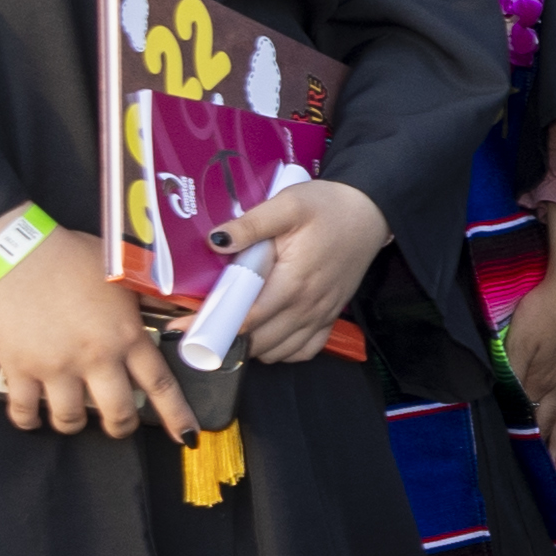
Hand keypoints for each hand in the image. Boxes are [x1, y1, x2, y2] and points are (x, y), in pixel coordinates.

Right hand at [0, 225, 189, 440]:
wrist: (17, 250)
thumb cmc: (70, 255)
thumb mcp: (120, 275)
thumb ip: (142, 302)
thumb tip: (169, 313)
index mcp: (126, 335)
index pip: (161, 385)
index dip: (177, 415)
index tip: (187, 437)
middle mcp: (96, 357)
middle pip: (118, 414)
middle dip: (121, 427)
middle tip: (118, 424)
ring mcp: (56, 367)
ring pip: (70, 420)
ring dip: (74, 423)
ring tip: (72, 414)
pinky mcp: (19, 369)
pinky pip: (24, 411)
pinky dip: (28, 419)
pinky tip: (32, 415)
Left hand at [217, 178, 391, 363]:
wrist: (372, 210)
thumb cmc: (328, 206)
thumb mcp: (289, 204)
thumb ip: (251, 223)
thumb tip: (216, 240)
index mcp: (293, 282)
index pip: (246, 319)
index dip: (211, 326)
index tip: (183, 325)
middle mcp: (307, 306)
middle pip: (259, 343)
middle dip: (225, 339)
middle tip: (200, 326)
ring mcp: (321, 314)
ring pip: (279, 352)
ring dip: (252, 347)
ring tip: (231, 328)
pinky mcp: (331, 315)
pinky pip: (305, 350)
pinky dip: (283, 351)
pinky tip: (269, 336)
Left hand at [501, 206, 555, 458]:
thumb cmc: (541, 310)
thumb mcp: (516, 344)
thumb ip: (511, 377)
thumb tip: (507, 407)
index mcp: (540, 380)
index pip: (530, 417)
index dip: (523, 437)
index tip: (518, 458)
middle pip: (550, 419)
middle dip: (543, 445)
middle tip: (541, 470)